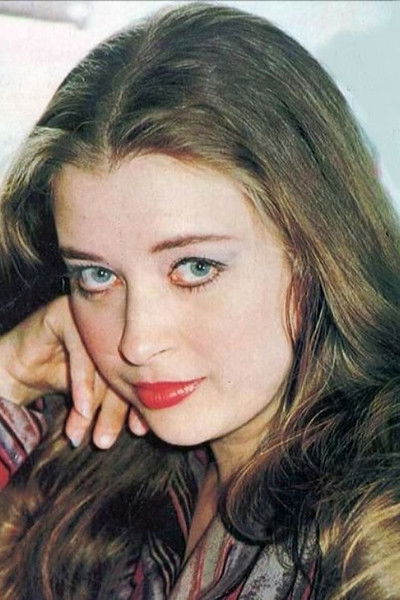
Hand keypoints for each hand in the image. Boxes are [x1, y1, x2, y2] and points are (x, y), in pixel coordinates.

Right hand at [0, 296, 147, 447]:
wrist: (17, 368)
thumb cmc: (60, 378)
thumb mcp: (94, 393)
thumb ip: (117, 401)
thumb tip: (144, 426)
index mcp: (127, 336)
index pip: (140, 368)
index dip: (140, 400)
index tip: (138, 429)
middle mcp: (113, 321)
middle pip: (123, 364)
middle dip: (115, 408)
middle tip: (105, 439)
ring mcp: (91, 316)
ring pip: (102, 359)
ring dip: (96, 402)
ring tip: (90, 431)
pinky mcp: (68, 313)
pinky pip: (80, 349)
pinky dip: (82, 383)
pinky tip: (81, 407)